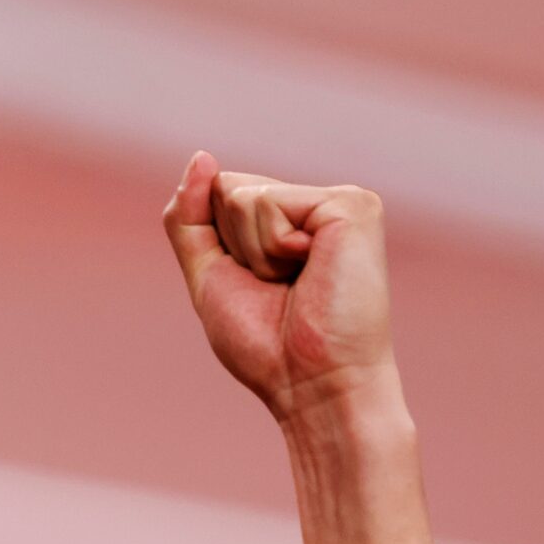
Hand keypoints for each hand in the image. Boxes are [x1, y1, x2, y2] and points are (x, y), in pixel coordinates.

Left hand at [163, 152, 397, 423]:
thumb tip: (200, 157)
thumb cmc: (267, 346)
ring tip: (296, 285)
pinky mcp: (352, 205)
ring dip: (253, 254)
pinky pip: (269, 203)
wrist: (312, 386)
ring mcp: (339, 201)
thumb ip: (191, 219)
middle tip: (279, 289)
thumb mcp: (210, 276)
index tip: (258, 288)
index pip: (219, 196)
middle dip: (233, 248)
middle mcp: (316, 205)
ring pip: (241, 196)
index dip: (219, 247)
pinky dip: (273, 248)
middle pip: (226, 189)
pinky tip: (312, 271)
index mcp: (289, 221)